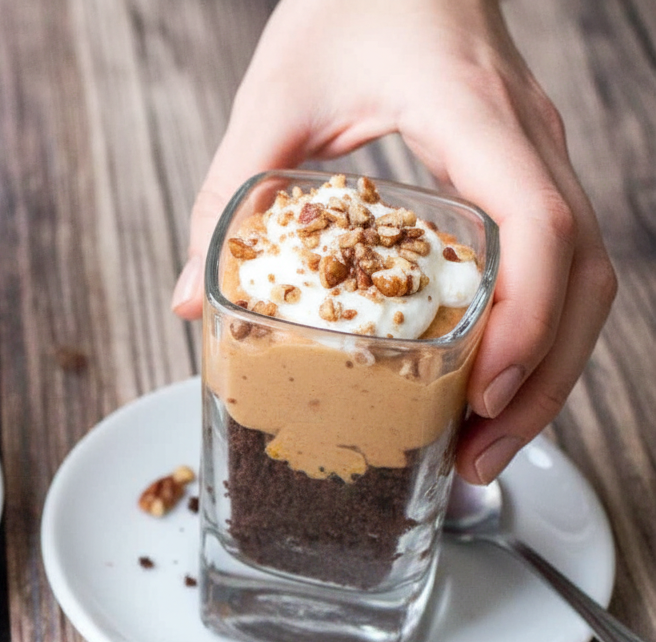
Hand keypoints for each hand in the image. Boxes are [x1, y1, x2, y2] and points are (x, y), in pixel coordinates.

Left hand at [171, 0, 615, 483]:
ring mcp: (538, 154)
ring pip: (588, 275)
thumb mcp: (272, 95)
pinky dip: (535, 333)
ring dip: (547, 369)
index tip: (483, 391)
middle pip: (584, 272)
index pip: (539, 220)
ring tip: (482, 444)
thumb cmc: (344, 4)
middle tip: (478, 458)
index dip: (526, 318)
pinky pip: (560, 262)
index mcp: (472, 111)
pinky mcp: (524, 171)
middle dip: (544, 380)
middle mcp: (527, 137)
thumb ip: (229, 195)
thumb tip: (191, 300)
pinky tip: (484, 380)